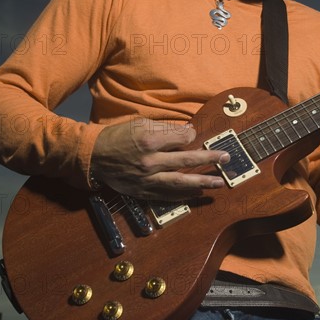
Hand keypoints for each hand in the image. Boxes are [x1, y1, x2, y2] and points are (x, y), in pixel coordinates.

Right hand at [90, 118, 229, 199]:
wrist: (93, 157)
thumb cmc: (117, 137)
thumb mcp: (139, 124)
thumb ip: (165, 130)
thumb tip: (188, 133)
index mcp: (149, 142)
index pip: (181, 138)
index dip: (190, 135)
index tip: (193, 134)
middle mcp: (150, 162)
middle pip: (186, 160)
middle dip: (209, 159)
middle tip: (226, 158)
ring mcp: (147, 179)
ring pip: (180, 183)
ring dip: (203, 182)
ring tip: (220, 182)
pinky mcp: (143, 191)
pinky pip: (167, 195)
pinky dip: (184, 195)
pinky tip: (197, 193)